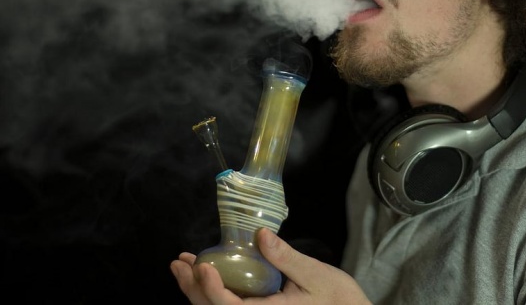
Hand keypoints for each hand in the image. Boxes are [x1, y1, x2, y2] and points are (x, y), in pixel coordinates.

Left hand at [170, 228, 371, 303]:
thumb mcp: (313, 275)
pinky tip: (206, 276)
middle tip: (178, 263)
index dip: (211, 290)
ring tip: (183, 268)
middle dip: (192, 289)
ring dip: (197, 292)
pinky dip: (212, 294)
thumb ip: (285, 257)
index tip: (201, 266)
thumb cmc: (337, 298)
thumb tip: (260, 235)